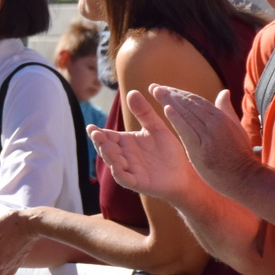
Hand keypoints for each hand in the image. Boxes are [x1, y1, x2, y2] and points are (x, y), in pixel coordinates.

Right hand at [89, 88, 198, 202]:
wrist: (183, 173)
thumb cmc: (168, 152)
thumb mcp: (156, 128)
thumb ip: (144, 112)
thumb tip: (132, 91)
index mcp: (124, 142)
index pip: (107, 136)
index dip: (98, 133)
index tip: (91, 127)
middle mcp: (123, 156)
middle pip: (106, 148)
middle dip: (99, 142)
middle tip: (95, 133)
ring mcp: (128, 169)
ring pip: (113, 162)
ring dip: (108, 155)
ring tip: (104, 146)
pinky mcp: (137, 182)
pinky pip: (124, 178)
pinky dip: (119, 172)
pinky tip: (116, 166)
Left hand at [147, 85, 261, 196]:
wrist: (244, 178)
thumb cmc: (240, 155)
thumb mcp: (236, 129)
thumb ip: (226, 110)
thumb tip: (223, 92)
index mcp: (222, 118)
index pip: (197, 100)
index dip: (180, 93)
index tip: (165, 88)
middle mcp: (215, 123)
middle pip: (189, 103)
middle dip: (170, 94)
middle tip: (154, 87)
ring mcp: (208, 135)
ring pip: (187, 113)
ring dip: (169, 101)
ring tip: (155, 92)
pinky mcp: (201, 148)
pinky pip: (187, 130)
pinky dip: (177, 118)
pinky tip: (166, 109)